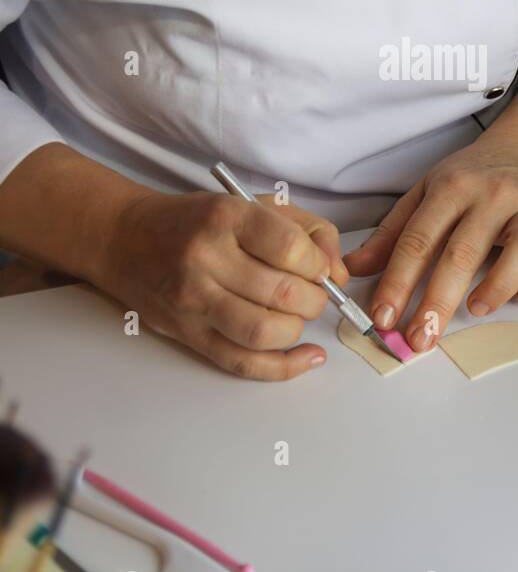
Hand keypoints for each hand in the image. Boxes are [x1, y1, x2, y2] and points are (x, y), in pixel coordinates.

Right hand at [101, 190, 347, 379]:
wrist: (126, 238)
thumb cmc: (198, 221)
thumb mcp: (252, 204)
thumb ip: (306, 230)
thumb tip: (338, 273)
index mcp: (225, 217)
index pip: (290, 248)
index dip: (318, 264)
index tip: (319, 267)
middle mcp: (205, 258)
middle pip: (283, 293)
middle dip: (314, 300)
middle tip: (313, 294)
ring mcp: (193, 300)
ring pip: (264, 331)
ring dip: (297, 330)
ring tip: (297, 317)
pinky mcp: (186, 333)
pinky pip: (241, 362)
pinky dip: (283, 367)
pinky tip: (307, 358)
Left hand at [343, 137, 517, 349]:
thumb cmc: (471, 176)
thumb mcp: (425, 192)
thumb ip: (392, 233)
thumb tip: (354, 268)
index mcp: (451, 187)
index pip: (418, 238)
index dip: (397, 282)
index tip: (383, 318)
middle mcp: (492, 196)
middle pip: (463, 251)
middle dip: (438, 301)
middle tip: (421, 338)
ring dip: (500, 285)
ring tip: (477, 308)